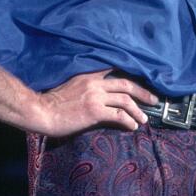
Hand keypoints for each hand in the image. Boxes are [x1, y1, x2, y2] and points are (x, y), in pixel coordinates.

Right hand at [36, 70, 159, 136]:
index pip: (115, 69)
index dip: (130, 75)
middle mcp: (95, 83)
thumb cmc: (52, 102)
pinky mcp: (95, 111)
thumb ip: (87, 86)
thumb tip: (101, 95)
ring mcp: (96, 97)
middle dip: (142, 92)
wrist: (41, 112)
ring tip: (143, 119)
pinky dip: (128, 121)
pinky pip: (118, 115)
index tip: (141, 81)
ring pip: (125, 100)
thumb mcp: (71, 85)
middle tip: (153, 100)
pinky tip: (132, 126)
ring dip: (138, 110)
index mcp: (89, 75)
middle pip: (126, 84)